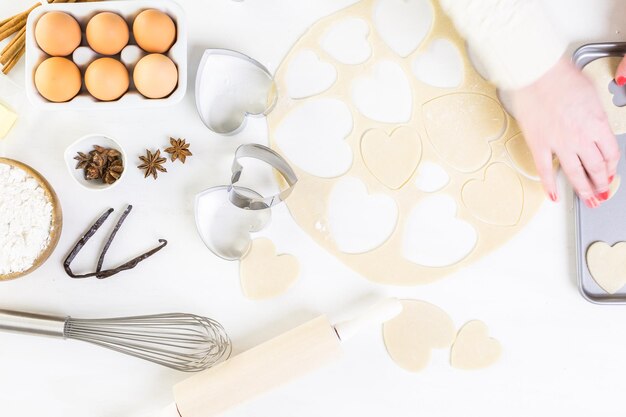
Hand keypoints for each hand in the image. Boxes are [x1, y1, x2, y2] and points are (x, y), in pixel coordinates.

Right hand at [511, 58, 619, 207]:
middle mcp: (581, 138)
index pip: (610, 153)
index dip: (612, 166)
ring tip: (587, 198)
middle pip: (596, 168)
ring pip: (575, 173)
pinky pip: (545, 171)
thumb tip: (594, 124)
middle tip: (602, 192)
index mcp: (597, 124)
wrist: (537, 74)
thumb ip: (595, 115)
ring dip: (583, 189)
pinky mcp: (539, 145)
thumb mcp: (592, 95)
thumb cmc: (562, 78)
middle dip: (601, 183)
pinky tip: (553, 195)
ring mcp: (559, 144)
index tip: (610, 172)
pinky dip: (550, 186)